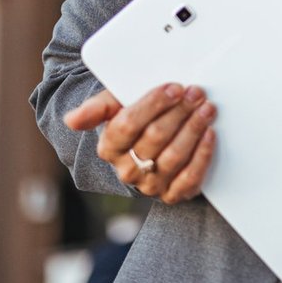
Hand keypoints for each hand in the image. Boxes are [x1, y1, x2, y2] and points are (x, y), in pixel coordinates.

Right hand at [64, 83, 216, 203]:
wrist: (157, 144)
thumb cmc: (137, 119)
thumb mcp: (116, 106)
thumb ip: (97, 108)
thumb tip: (71, 120)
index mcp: (109, 147)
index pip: (127, 125)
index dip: (153, 105)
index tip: (174, 87)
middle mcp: (126, 170)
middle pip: (154, 138)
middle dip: (179, 113)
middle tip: (197, 93)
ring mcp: (150, 185)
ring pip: (172, 157)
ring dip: (193, 130)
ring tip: (207, 109)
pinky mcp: (172, 195)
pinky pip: (189, 179)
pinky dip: (202, 156)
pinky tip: (210, 135)